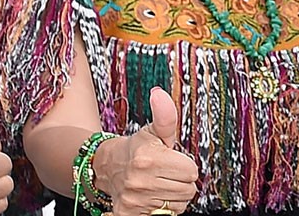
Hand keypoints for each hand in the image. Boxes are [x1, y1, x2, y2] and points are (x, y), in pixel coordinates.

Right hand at [95, 87, 198, 214]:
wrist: (106, 167)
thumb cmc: (137, 149)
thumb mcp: (153, 131)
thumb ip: (165, 116)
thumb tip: (159, 94)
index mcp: (149, 158)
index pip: (192, 171)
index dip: (185, 165)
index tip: (172, 161)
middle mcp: (140, 180)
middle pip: (187, 190)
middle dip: (180, 181)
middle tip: (166, 173)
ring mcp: (134, 200)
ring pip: (177, 205)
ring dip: (172, 196)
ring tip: (158, 184)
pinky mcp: (128, 214)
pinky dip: (161, 210)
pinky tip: (151, 198)